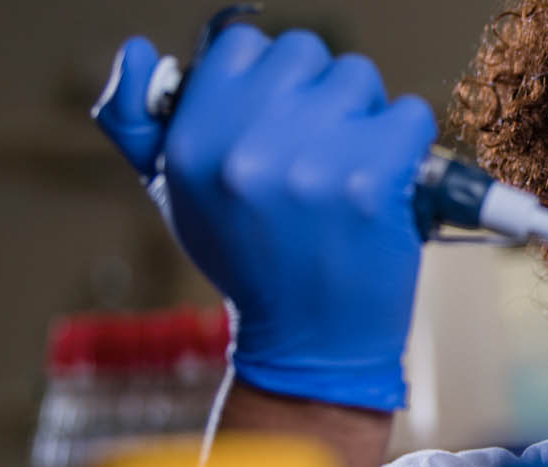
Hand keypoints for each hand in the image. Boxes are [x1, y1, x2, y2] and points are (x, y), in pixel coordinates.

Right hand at [90, 27, 433, 410]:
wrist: (310, 340)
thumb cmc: (249, 260)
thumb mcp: (175, 195)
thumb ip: (139, 121)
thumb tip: (138, 50)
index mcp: (192, 142)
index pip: (240, 46)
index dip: (269, 75)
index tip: (279, 113)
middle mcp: (245, 146)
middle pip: (307, 53)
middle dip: (320, 91)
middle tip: (320, 146)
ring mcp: (311, 162)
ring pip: (360, 78)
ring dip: (365, 115)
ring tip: (350, 168)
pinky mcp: (372, 181)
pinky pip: (410, 115)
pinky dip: (408, 143)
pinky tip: (389, 180)